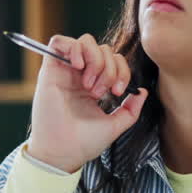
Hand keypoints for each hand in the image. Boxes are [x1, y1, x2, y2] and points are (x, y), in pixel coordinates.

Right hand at [26, 34, 147, 173]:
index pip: (113, 61)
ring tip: (89, 83)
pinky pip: (59, 41)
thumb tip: (142, 92)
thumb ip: (131, 110)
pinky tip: (79, 67)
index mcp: (93, 85)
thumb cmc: (84, 142)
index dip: (122, 70)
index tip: (119, 93)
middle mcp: (79, 76)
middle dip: (109, 68)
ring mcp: (65, 71)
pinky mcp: (49, 70)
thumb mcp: (115, 125)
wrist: (63, 151)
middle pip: (103, 48)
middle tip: (101, 92)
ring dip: (95, 59)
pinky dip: (73, 47)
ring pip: (85, 41)